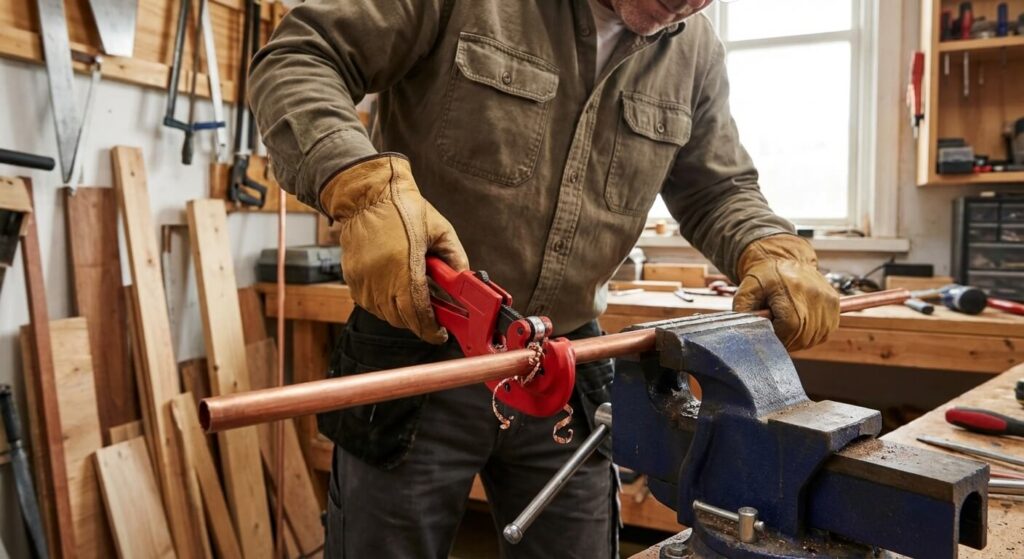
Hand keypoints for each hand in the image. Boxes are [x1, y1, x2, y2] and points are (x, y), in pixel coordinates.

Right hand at [320, 153, 468, 343]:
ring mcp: (363, 279)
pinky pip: (370, 304)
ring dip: (402, 315)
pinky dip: (385, 305)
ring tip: (415, 302)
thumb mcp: (440, 229)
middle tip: (433, 319)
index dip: (431, 328)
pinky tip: (395, 292)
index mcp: (404, 265)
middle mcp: (379, 276)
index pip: (417, 311)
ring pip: (385, 314)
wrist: (367, 194)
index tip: (440, 333)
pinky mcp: (351, 277)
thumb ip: (455, 258)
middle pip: (401, 318)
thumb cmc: (403, 207)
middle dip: (419, 323)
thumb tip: (465, 282)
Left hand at [732, 235, 838, 350]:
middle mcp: (815, 295)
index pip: (789, 329)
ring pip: (813, 338)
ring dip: (798, 340)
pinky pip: (824, 333)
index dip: (778, 337)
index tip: (769, 332)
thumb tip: (748, 334)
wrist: (785, 259)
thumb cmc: (764, 277)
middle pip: (802, 336)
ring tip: (786, 326)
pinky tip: (799, 324)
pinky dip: (810, 335)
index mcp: (792, 291)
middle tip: (775, 332)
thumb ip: (743, 314)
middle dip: (786, 340)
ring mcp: (828, 301)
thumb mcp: (746, 292)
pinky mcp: (835, 304)